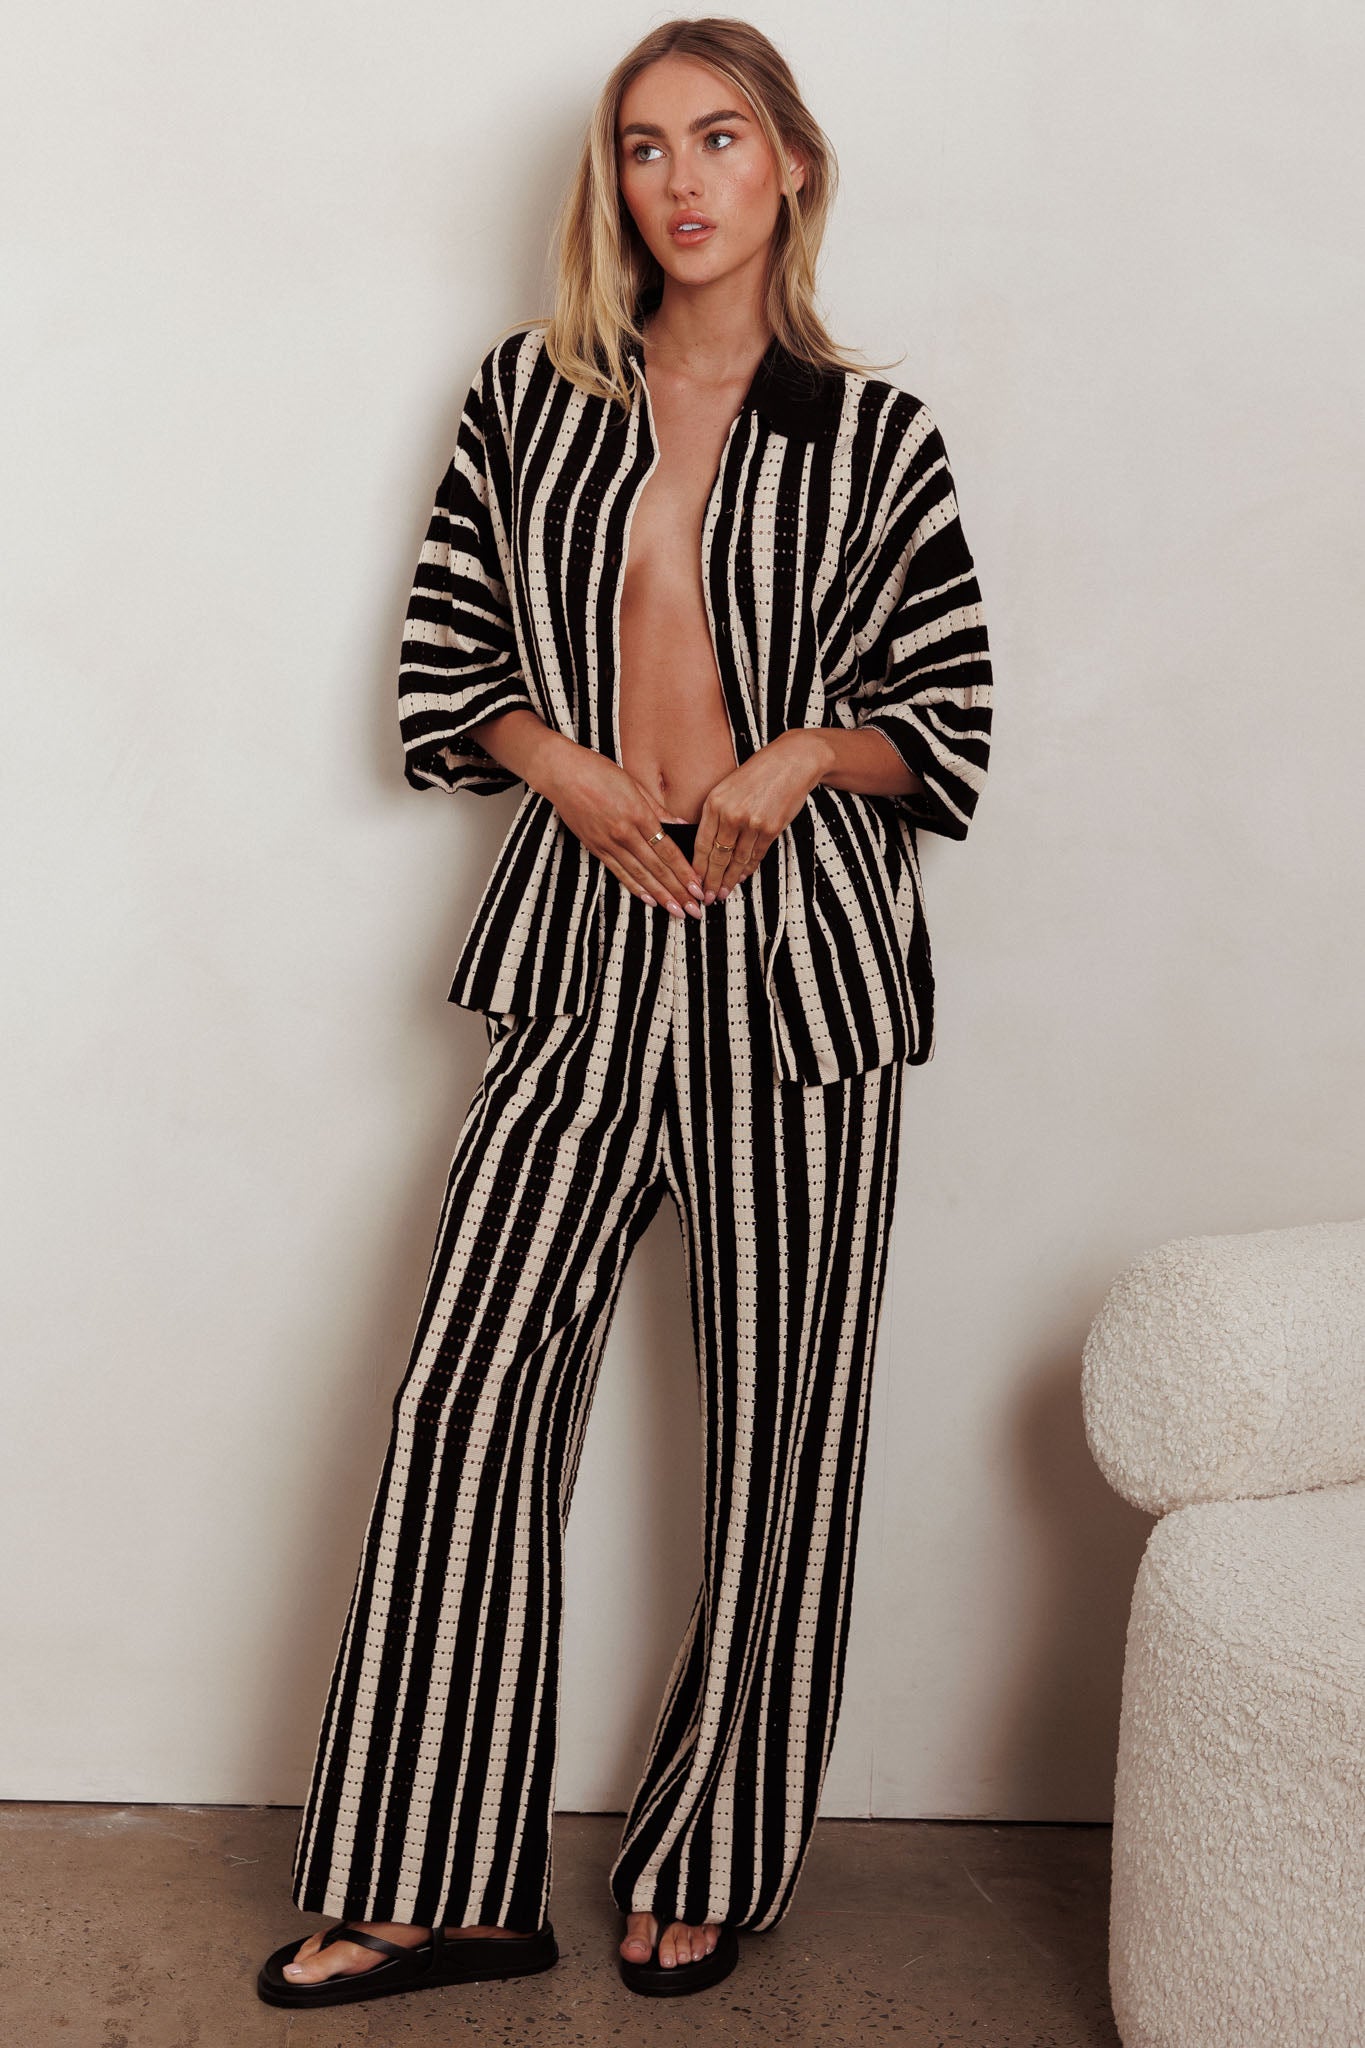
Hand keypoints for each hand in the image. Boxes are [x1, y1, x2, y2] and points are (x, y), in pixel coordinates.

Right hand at [540, 743, 703, 917]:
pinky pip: (619, 873)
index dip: (685, 872)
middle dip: (678, 891)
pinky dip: (635, 888)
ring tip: (676, 911)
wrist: (562, 774)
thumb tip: (682, 827)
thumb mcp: (635, 785)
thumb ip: (659, 810)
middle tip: (694, 909)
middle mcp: (624, 833)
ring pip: (640, 875)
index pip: (668, 850)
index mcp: (638, 814)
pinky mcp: (596, 848)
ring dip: (660, 895)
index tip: (698, 887)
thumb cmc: (598, 772)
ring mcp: (609, 843)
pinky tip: (649, 900)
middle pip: (657, 868)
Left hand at [694, 731, 831, 904]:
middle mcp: (731, 814)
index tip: (694, 882)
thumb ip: (716, 813)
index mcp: (714, 802)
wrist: (792, 761)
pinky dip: (749, 868)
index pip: (701, 844)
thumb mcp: (727, 787)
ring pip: (737, 860)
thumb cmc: (759, 773)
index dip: (697, 868)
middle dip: (711, 881)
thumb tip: (708, 845)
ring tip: (724, 893)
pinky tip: (743, 877)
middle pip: (717, 857)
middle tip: (707, 897)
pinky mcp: (771, 828)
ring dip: (730, 879)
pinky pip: (756, 855)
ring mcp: (752, 823)